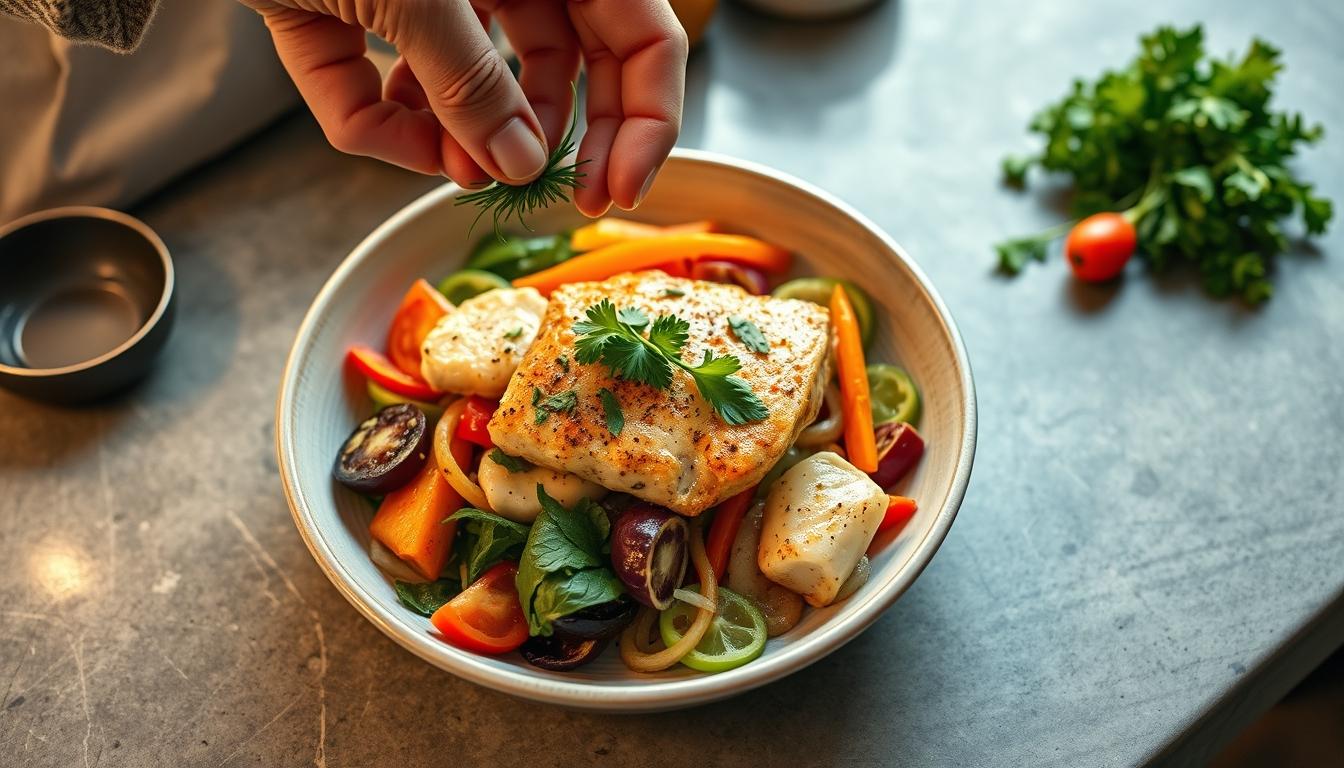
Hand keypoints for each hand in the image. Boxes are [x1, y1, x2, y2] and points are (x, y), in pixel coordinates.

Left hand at [240, 0, 687, 214]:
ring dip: (472, 137)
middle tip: (560, 198)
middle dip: (559, 136)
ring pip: (480, 85)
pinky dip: (387, 121)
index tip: (622, 185)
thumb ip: (475, 81)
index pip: (641, 34)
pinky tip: (386, 131)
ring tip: (460, 169)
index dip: (649, 114)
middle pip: (568, 66)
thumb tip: (521, 164)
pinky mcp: (353, 21)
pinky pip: (389, 88)